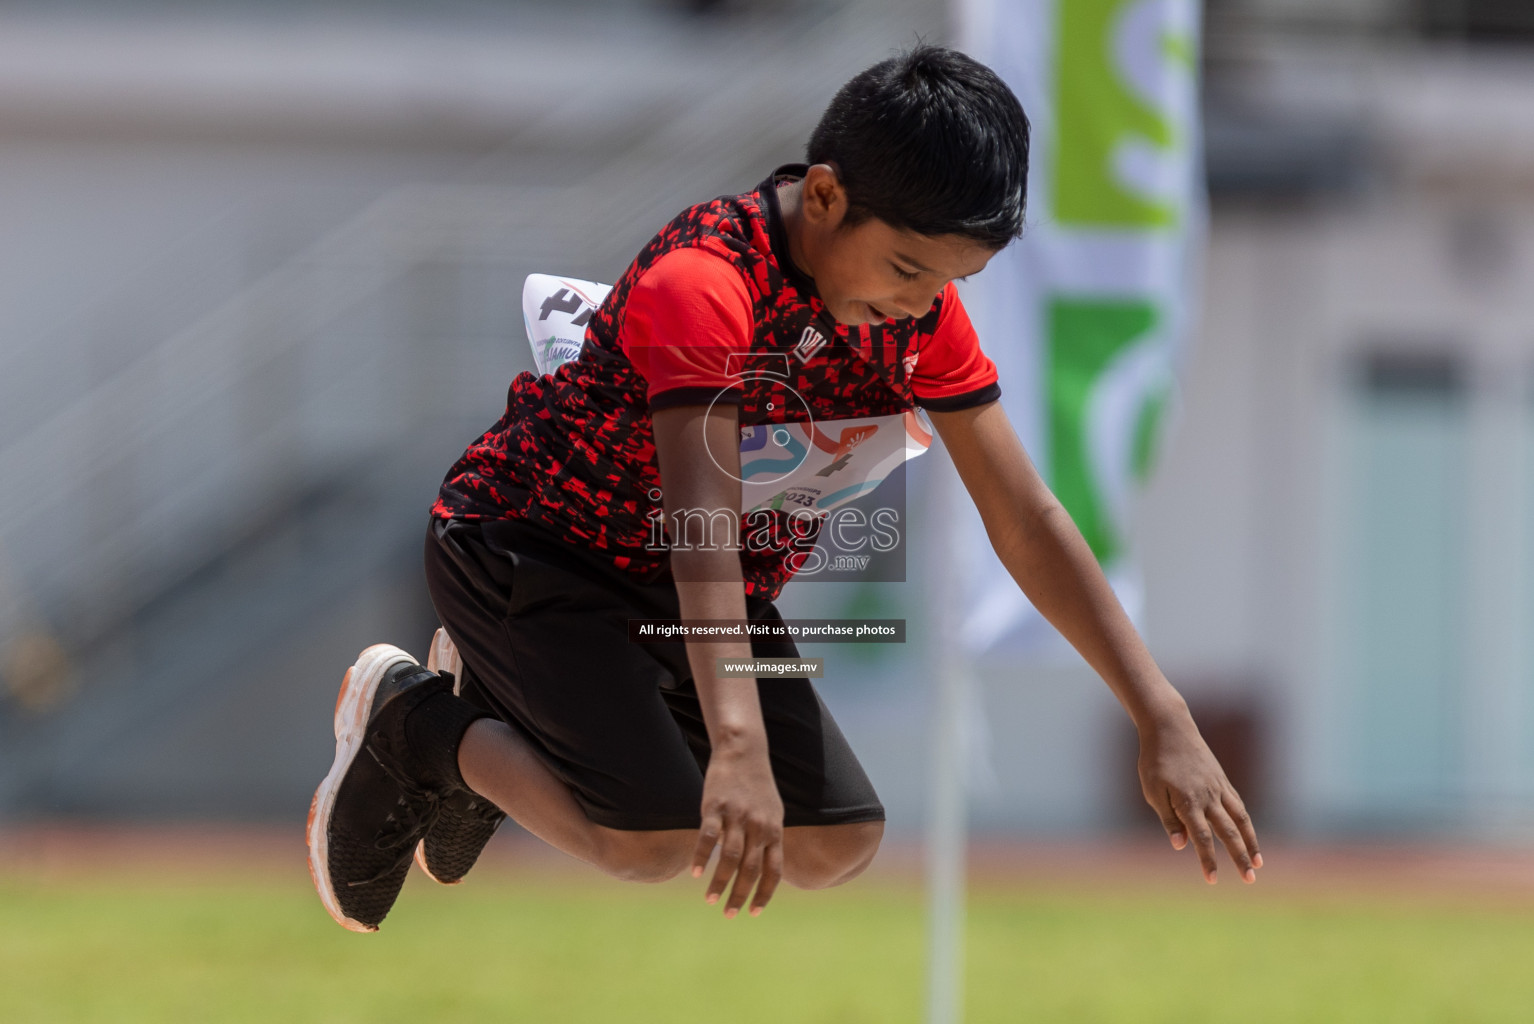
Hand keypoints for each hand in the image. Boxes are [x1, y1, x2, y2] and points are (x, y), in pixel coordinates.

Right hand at [690, 745, 783, 917]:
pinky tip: (695, 873)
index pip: (773, 871)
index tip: (754, 913)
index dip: (764, 894)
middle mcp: (759, 826)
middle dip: (740, 896)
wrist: (744, 750)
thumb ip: (770, 839)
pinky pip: (708, 838)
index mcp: (774, 830)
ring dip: (719, 883)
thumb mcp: (773, 812)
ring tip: (710, 900)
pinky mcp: (715, 807)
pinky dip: (702, 857)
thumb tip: (766, 867)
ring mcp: (737, 817)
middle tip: (729, 915)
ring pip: (730, 858)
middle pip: (750, 870)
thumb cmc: (758, 785)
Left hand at [1138, 707, 1261, 884]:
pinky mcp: (1222, 780)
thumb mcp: (1153, 791)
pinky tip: (1249, 835)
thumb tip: (1181, 845)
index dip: (1207, 859)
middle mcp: (1208, 796)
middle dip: (1239, 857)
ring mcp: (1218, 787)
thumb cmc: (1155, 761)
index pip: (1200, 837)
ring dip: (1251, 842)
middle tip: (1250, 880)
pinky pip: (1238, 805)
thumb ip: (1168, 819)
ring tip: (1259, 863)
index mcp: (1188, 802)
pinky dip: (1246, 822)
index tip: (1212, 880)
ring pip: (1240, 819)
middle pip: (1228, 832)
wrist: (1170, 728)